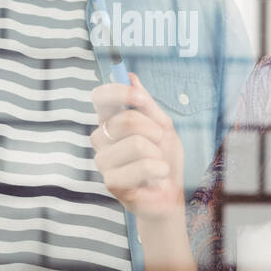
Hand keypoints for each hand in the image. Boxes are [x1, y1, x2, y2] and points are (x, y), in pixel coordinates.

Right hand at [89, 74, 184, 221]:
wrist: (169, 194)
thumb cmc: (164, 159)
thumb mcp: (163, 126)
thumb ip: (146, 104)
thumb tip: (130, 77)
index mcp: (110, 122)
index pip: (100, 98)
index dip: (119, 93)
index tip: (140, 99)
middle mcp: (101, 139)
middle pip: (124, 120)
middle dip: (153, 130)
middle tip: (159, 143)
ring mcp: (103, 162)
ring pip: (135, 144)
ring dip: (157, 153)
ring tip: (157, 164)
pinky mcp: (111, 183)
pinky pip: (142, 166)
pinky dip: (159, 169)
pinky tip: (157, 177)